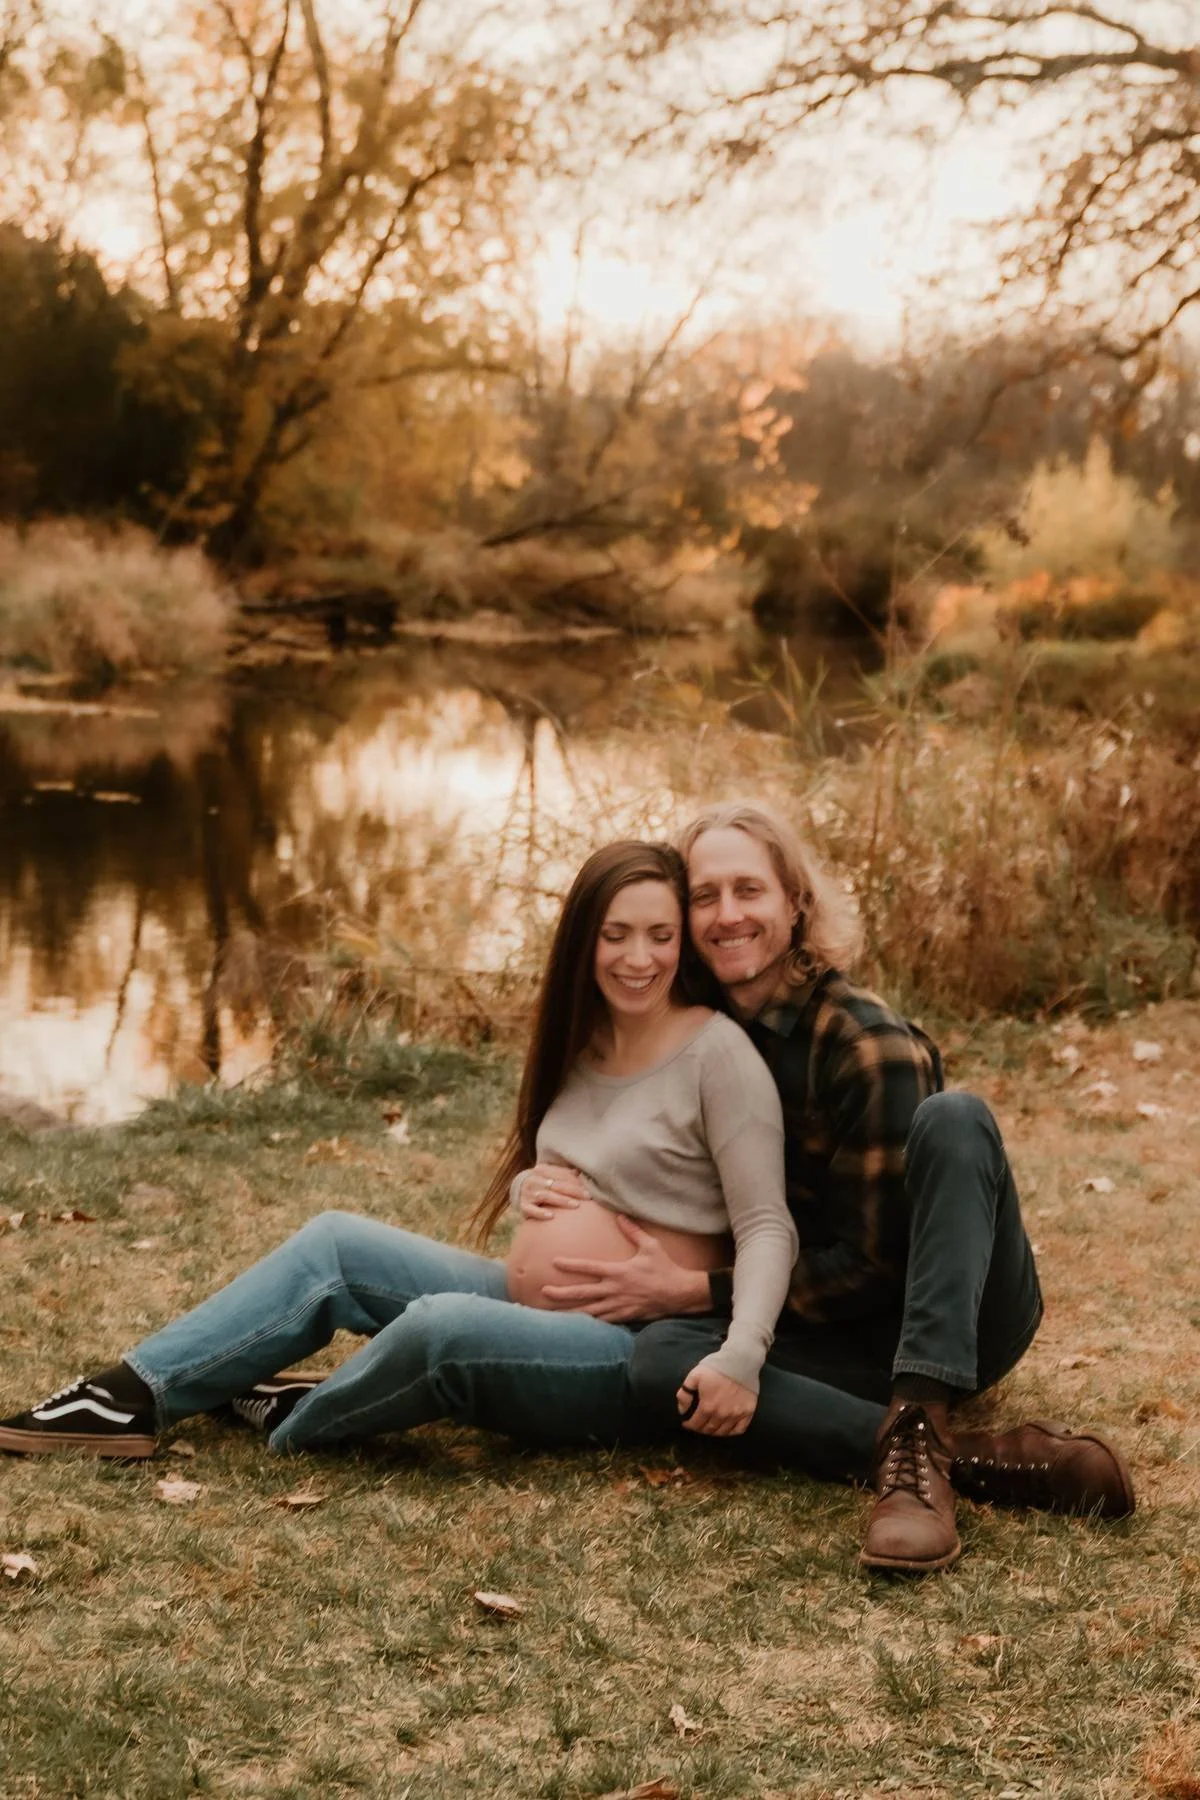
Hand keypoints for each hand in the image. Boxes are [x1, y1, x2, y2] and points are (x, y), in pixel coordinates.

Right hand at [516, 1163, 588, 1220]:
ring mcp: (527, 1193)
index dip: (575, 1181)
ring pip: (546, 1196)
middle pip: (556, 1185)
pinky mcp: (523, 1206)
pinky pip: (532, 1210)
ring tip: (575, 1205)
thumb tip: (580, 1172)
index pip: (561, 1174)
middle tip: (587, 1196)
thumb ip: (565, 1174)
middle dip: (573, 1190)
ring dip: (561, 1200)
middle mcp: (533, 1180)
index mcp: (541, 1170)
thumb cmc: (542, 1184)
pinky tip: (552, 1216)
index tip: (588, 1188)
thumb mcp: (551, 1176)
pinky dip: (541, 1213)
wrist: (518, 1192)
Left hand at [540, 1215, 711, 1321]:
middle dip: (561, 1293)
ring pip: (589, 1311)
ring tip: (553, 1314)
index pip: (589, 1267)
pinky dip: (589, 1323)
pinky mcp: (625, 1316)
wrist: (680, 1294)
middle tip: (543, 1292)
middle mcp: (615, 1290)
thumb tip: (621, 1216)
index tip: (554, 1262)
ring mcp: (619, 1305)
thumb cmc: (665, 1268)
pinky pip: (603, 1321)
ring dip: (570, 1312)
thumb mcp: (650, 1246)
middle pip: (582, 1293)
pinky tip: (578, 1325)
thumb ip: (633, 1231)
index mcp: (618, 1272)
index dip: (570, 1265)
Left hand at [676, 1362, 755, 1436]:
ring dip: (714, 1431)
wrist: (740, 1360)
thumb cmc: (715, 1367)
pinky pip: (739, 1430)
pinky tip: (726, 1428)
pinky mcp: (748, 1412)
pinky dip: (731, 1432)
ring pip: (723, 1432)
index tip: (686, 1423)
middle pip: (709, 1429)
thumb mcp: (694, 1375)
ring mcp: (736, 1414)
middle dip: (700, 1429)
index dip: (689, 1425)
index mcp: (708, 1406)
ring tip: (709, 1426)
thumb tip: (682, 1410)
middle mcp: (722, 1414)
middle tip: (697, 1425)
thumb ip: (684, 1394)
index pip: (696, 1424)